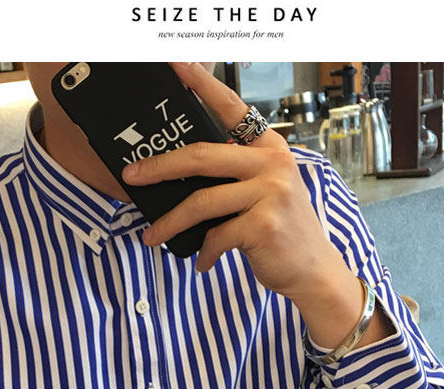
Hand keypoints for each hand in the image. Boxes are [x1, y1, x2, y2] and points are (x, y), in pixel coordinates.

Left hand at [120, 62, 390, 349]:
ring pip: (201, 202)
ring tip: (151, 237)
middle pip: (201, 156)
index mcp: (269, 148)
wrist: (313, 270)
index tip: (175, 63)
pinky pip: (216, 235)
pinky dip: (204, 252)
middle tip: (130, 176)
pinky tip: (203, 262)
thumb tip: (179, 176)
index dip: (201, 83)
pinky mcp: (264, 224)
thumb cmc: (280, 231)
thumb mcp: (265, 191)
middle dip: (160, 167)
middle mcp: (272, 163)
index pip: (231, 107)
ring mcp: (270, 192)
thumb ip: (234, 176)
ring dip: (170, 223)